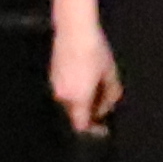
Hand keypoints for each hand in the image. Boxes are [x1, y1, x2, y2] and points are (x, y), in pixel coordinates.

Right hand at [50, 18, 120, 136]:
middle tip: (104, 104)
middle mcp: (62, 95)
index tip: (103, 128)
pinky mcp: (52, 75)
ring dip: (82, 100)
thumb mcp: (110, 75)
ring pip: (69, 102)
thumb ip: (110, 95)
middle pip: (74, 113)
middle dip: (89, 112)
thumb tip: (107, 108)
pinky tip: (86, 78)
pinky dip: (76, 91)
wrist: (74, 31)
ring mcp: (54, 85)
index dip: (92, 130)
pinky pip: (65, 90)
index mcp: (77, 98)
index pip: (80, 124)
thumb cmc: (95, 53)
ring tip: (98, 88)